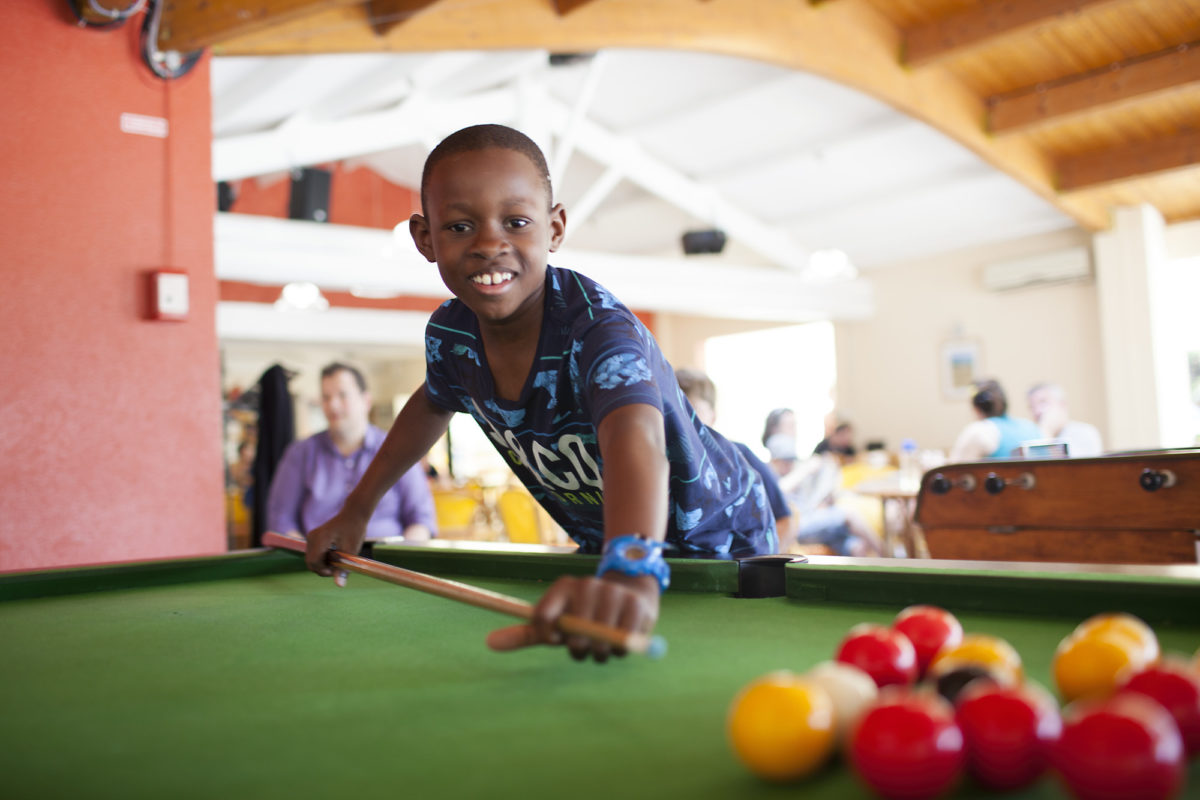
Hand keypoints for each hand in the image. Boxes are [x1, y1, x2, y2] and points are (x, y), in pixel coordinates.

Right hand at [304, 509, 368, 585]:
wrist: (353, 515)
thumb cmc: (354, 531)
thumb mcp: (352, 551)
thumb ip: (344, 567)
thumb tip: (340, 585)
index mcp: (320, 538)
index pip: (314, 562)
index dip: (325, 571)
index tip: (338, 569)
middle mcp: (312, 537)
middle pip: (311, 563)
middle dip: (323, 569)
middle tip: (339, 565)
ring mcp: (311, 537)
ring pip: (312, 560)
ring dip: (324, 564)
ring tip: (338, 558)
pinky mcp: (313, 538)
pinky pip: (314, 555)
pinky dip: (323, 558)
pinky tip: (335, 554)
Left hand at [486, 572, 659, 662]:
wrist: (629, 591)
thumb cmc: (584, 614)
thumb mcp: (555, 622)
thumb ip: (525, 634)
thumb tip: (488, 643)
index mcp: (562, 588)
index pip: (541, 618)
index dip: (548, 636)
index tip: (557, 639)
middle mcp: (586, 586)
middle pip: (574, 637)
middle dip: (579, 650)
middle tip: (585, 646)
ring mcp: (612, 593)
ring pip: (600, 643)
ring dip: (601, 653)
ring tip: (603, 644)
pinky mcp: (635, 605)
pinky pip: (624, 642)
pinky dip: (621, 650)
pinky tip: (622, 639)